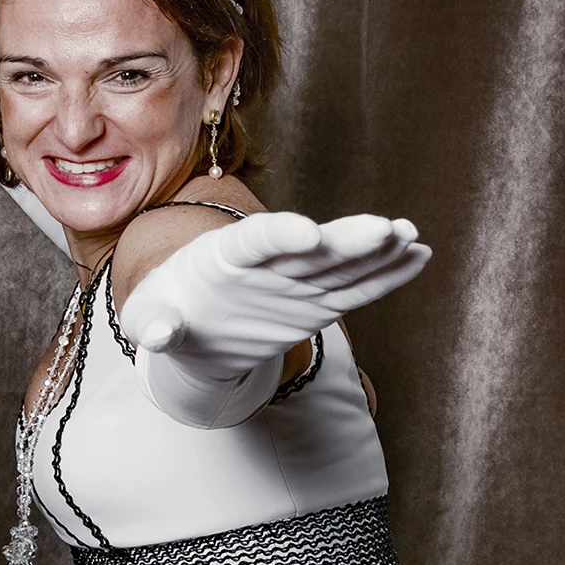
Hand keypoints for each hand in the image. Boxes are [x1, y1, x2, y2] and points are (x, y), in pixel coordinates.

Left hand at [122, 213, 431, 381]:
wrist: (189, 327)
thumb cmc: (163, 314)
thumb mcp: (147, 320)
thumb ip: (153, 324)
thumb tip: (156, 336)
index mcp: (220, 256)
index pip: (253, 241)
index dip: (280, 234)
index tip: (309, 233)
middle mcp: (265, 263)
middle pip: (308, 249)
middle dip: (344, 239)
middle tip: (384, 229)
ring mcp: (293, 281)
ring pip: (338, 265)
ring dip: (375, 252)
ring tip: (410, 236)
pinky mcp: (315, 303)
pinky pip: (353, 289)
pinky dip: (384, 275)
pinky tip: (417, 256)